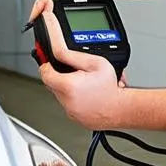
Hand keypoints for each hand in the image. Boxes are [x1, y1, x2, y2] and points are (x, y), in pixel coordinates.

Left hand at [37, 7, 124, 129]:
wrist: (121, 108)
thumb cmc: (111, 87)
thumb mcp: (94, 62)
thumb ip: (72, 55)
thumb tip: (57, 49)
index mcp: (67, 85)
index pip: (44, 71)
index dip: (47, 63)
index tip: (50, 59)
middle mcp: (65, 100)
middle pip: (51, 82)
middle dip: (58, 73)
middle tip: (71, 69)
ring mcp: (69, 110)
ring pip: (59, 93)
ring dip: (66, 84)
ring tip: (82, 80)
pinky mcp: (74, 116)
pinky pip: (67, 102)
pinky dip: (73, 95)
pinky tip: (85, 91)